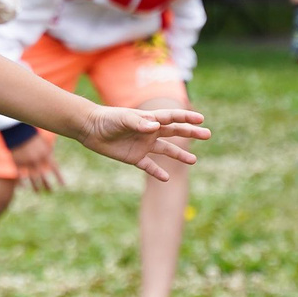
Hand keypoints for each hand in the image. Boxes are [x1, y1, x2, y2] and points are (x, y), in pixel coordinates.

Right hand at [9, 130, 65, 189]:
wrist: (18, 131)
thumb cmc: (32, 136)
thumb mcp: (43, 143)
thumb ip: (48, 152)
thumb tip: (51, 161)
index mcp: (45, 154)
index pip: (55, 169)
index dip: (59, 177)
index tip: (63, 186)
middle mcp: (37, 160)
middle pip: (44, 177)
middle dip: (47, 185)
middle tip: (51, 192)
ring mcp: (27, 163)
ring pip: (32, 178)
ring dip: (36, 187)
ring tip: (38, 192)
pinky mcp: (17, 163)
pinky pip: (20, 176)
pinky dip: (21, 182)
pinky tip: (23, 188)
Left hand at [74, 106, 209, 182]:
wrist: (90, 129)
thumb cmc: (107, 119)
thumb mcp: (122, 118)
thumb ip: (139, 122)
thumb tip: (155, 127)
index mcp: (149, 119)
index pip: (172, 118)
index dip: (186, 118)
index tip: (201, 120)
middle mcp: (150, 132)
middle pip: (174, 132)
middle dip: (190, 133)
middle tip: (207, 134)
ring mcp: (143, 145)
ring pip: (166, 150)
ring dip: (179, 155)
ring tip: (194, 161)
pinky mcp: (135, 157)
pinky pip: (149, 166)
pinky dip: (157, 172)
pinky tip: (166, 179)